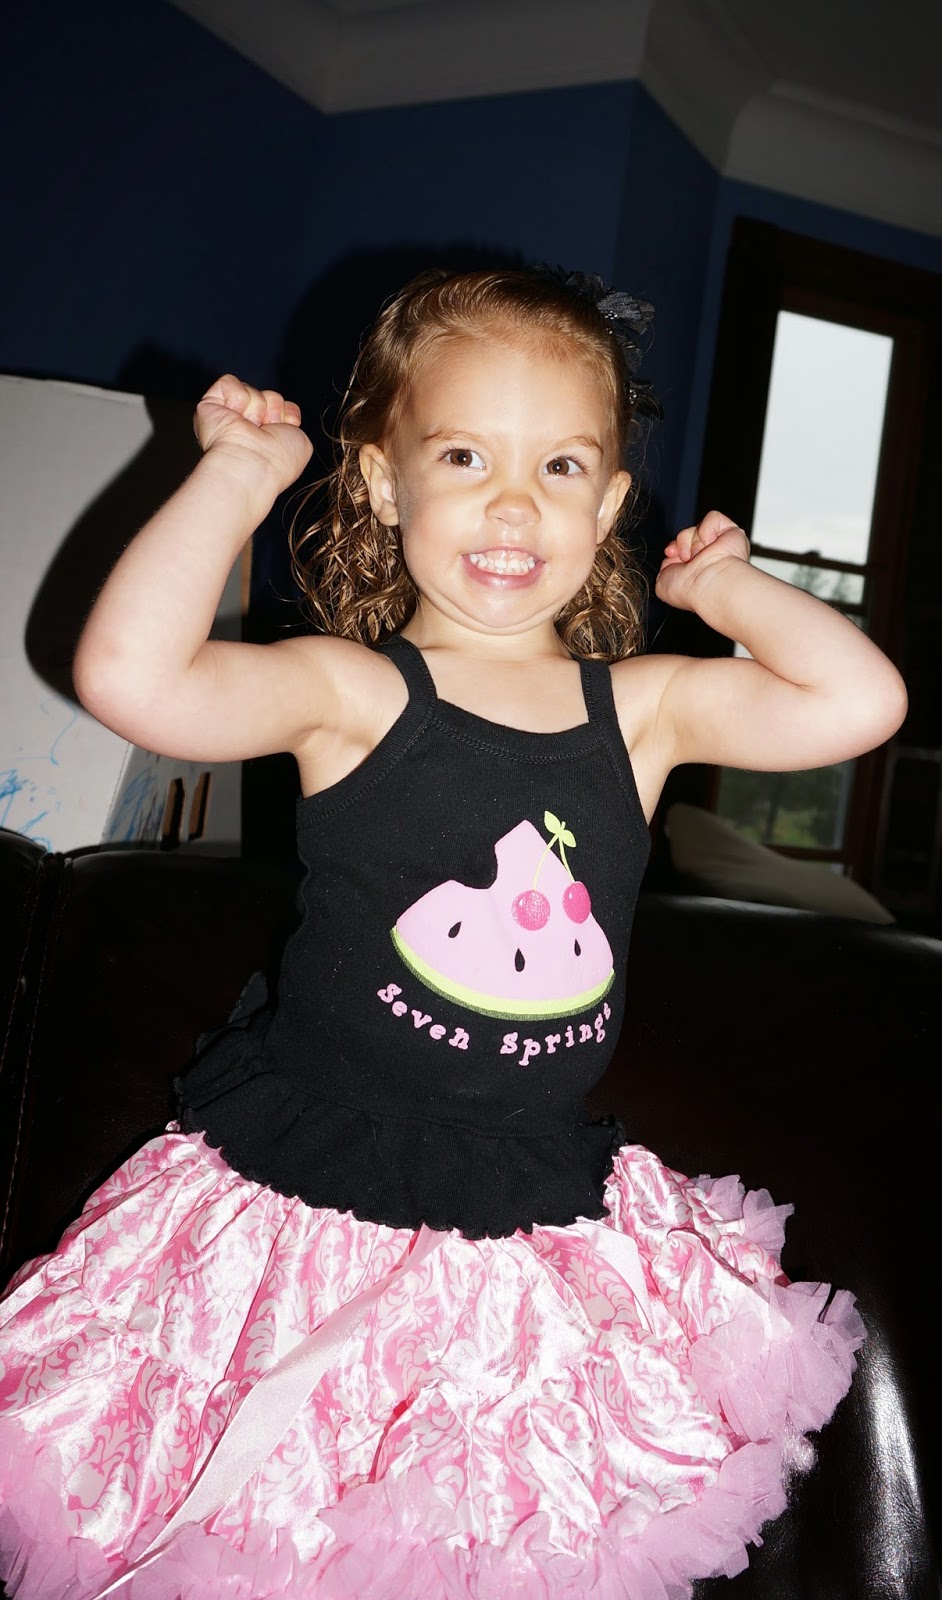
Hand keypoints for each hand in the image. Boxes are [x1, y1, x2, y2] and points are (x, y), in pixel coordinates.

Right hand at [194, 375, 312, 494]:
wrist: (252, 465)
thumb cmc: (277, 462)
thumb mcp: (301, 444)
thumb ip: (295, 426)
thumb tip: (287, 417)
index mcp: (265, 436)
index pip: (281, 408)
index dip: (286, 416)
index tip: (282, 434)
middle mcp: (246, 426)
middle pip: (270, 396)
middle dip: (274, 411)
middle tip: (264, 432)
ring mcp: (227, 415)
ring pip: (252, 389)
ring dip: (258, 407)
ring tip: (250, 429)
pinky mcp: (209, 404)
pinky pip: (229, 382)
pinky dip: (237, 397)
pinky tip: (235, 418)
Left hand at [655, 511, 750, 612]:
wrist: (709, 584)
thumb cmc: (689, 589)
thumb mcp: (663, 582)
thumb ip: (664, 569)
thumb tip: (669, 561)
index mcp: (695, 568)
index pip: (681, 546)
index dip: (674, 547)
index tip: (670, 552)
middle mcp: (708, 556)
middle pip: (686, 535)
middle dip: (683, 544)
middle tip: (688, 559)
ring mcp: (720, 544)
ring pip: (697, 527)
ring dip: (694, 541)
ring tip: (700, 554)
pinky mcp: (732, 532)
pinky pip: (713, 517)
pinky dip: (707, 528)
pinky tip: (710, 542)